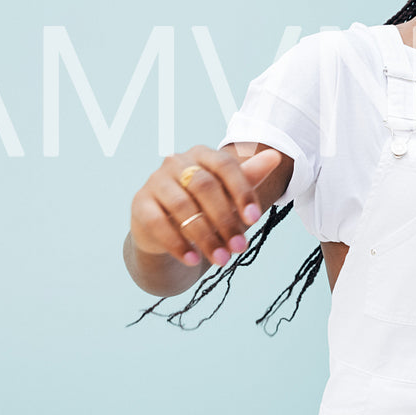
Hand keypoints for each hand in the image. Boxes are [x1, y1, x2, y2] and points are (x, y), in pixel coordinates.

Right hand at [129, 144, 287, 267]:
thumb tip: (275, 156)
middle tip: (240, 247)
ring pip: (182, 207)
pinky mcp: (140, 203)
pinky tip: (193, 260)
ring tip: (221, 260)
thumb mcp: (228, 193)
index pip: (225, 166)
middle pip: (204, 187)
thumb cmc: (205, 205)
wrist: (167, 228)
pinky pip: (158, 223)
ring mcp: (155, 181)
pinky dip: (177, 244)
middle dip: (225, 220)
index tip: (255, 220)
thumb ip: (249, 176)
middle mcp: (176, 162)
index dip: (242, 192)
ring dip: (205, 236)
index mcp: (202, 154)